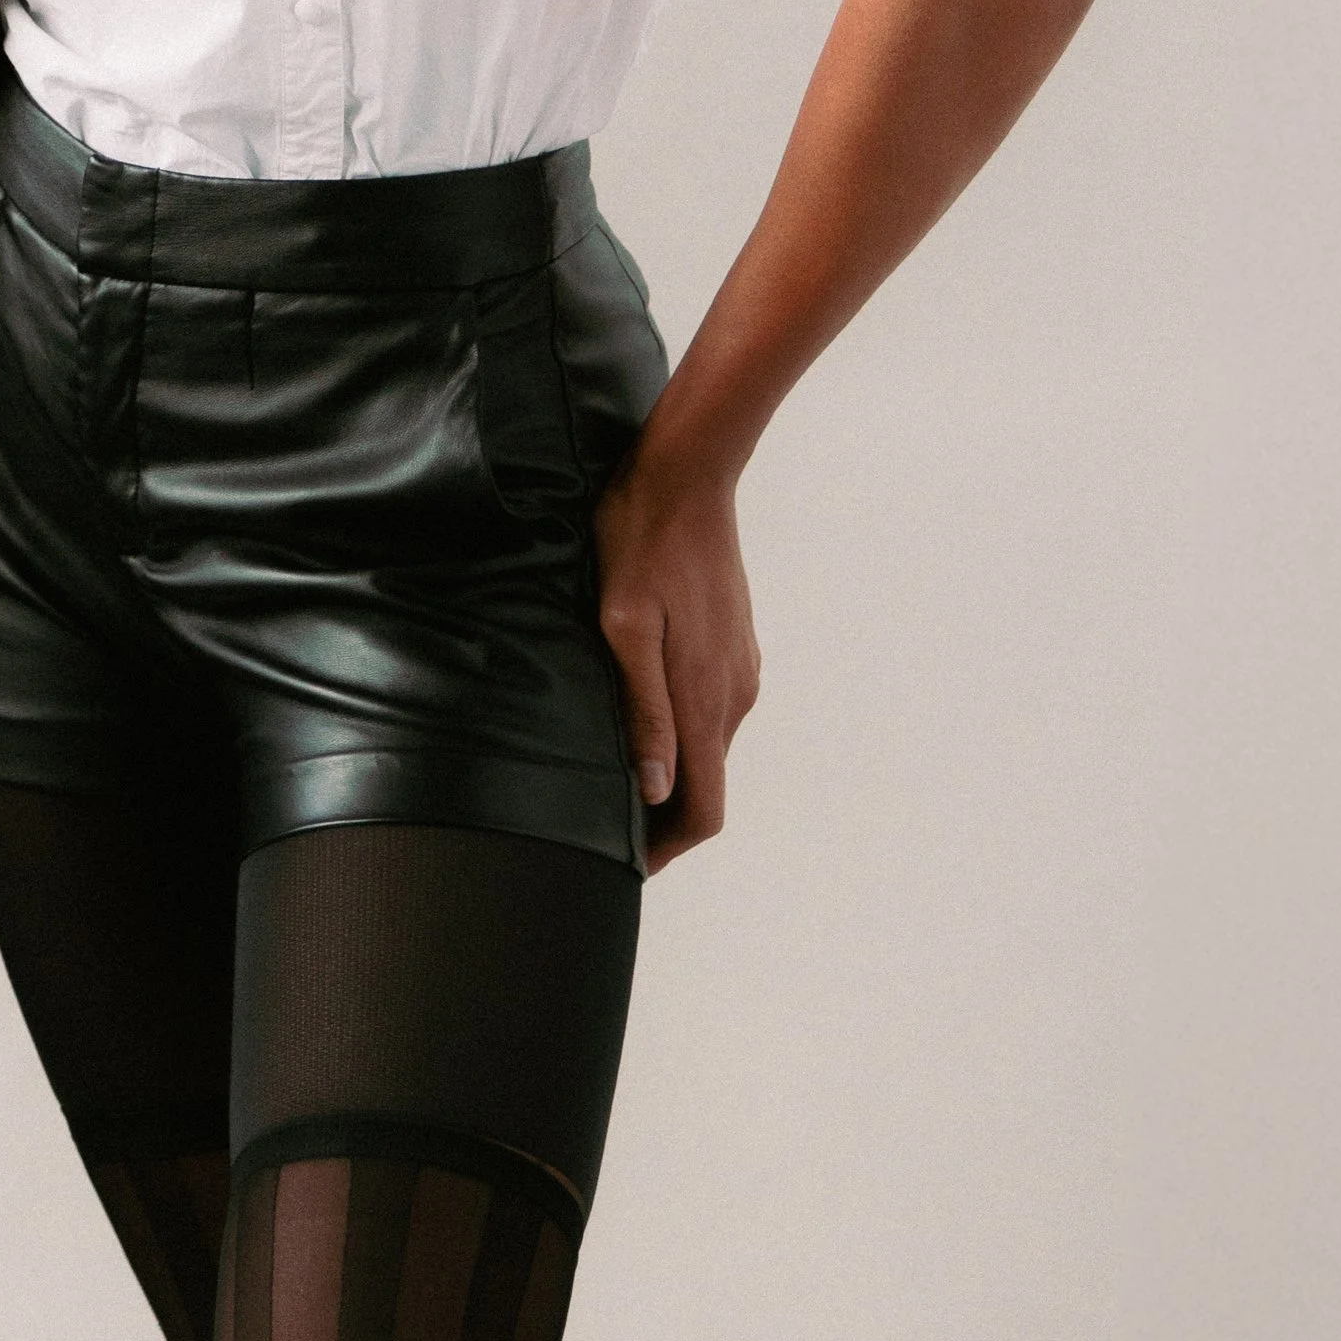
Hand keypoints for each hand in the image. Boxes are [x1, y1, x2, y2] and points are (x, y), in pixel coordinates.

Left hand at [592, 430, 762, 875]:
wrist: (687, 475)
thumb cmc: (639, 542)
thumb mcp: (622, 623)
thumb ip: (643, 709)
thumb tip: (655, 789)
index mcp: (706, 698)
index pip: (704, 810)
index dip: (666, 850)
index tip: (621, 865)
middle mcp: (734, 694)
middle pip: (708, 788)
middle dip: (662, 821)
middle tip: (599, 829)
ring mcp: (740, 669)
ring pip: (710, 748)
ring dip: (670, 775)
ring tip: (608, 777)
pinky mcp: (736, 646)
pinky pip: (712, 710)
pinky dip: (681, 736)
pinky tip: (636, 719)